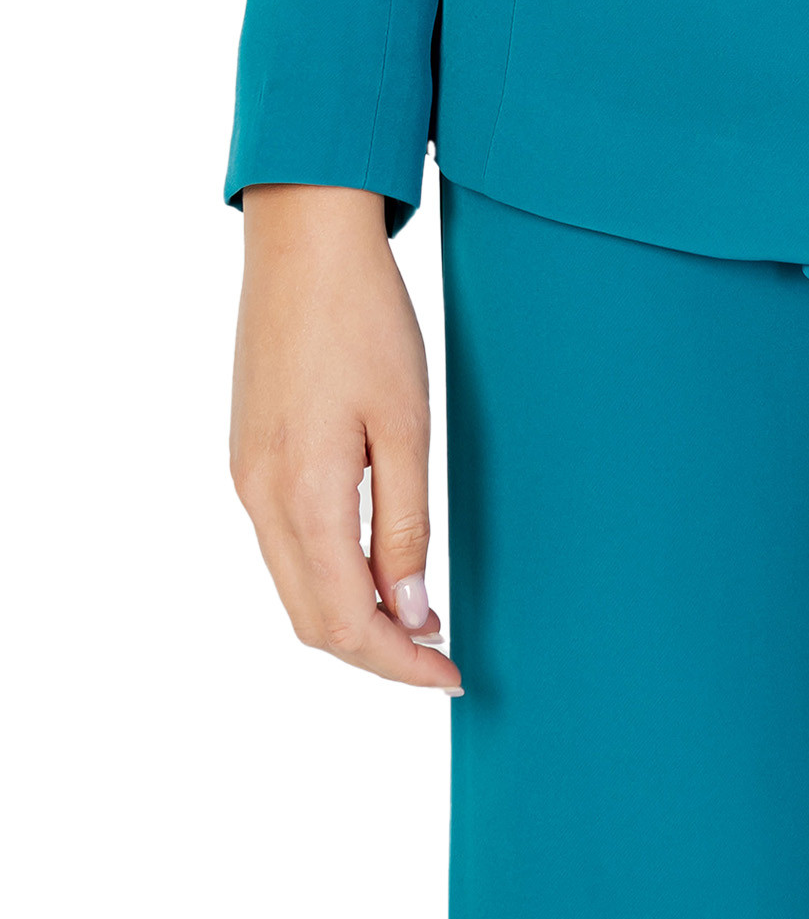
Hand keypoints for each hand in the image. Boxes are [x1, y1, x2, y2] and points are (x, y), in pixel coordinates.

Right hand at [230, 184, 460, 692]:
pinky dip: (329, 573)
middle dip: (376, 653)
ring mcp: (247, 477)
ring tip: (420, 617)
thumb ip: (406, 523)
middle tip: (442, 658)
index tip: (452, 677)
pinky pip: (284, 544)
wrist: (303, 241)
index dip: (399, 664)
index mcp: (301, 495)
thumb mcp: (406, 421)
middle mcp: (260, 498)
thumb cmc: (365, 318)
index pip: (345, 622)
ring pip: (295, 586)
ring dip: (352, 616)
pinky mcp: (249, 454)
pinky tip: (375, 562)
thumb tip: (412, 612)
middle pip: (312, 620)